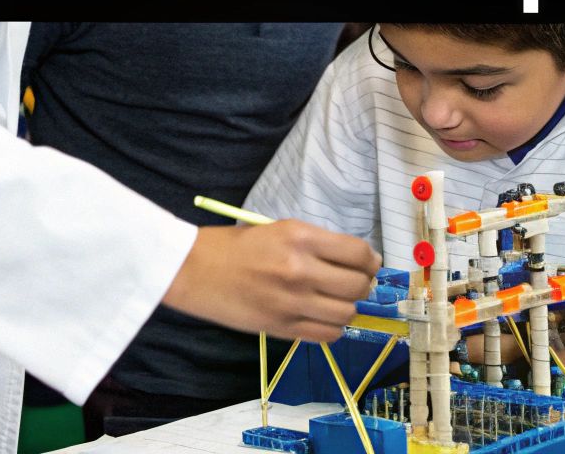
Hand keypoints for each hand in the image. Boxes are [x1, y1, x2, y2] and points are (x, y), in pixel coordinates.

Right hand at [162, 221, 380, 341]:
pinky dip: (333, 328)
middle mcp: (301, 270)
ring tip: (338, 301)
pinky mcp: (281, 327)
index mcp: (301, 238)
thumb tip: (354, 260)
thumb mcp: (280, 230)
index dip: (371, 260)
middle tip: (355, 282)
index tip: (369, 263)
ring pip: (347, 313)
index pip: (358, 253)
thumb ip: (316, 245)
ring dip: (349, 308)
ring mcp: (292, 302)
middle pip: (358, 285)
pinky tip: (324, 318)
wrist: (193, 270)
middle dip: (364, 284)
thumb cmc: (234, 246)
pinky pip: (327, 335)